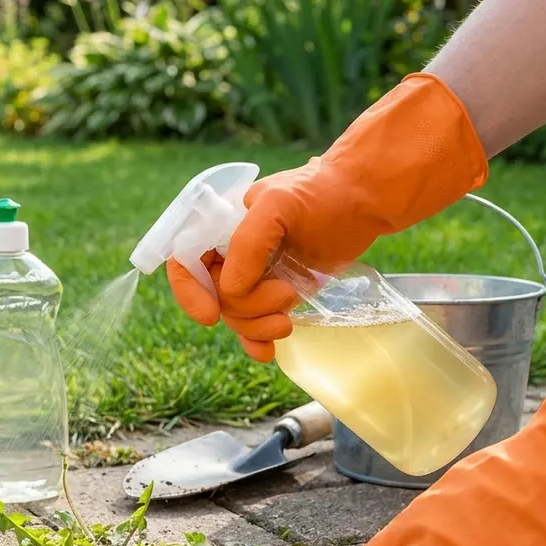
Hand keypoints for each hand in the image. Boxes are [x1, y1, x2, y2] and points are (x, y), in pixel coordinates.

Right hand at [168, 73, 488, 359]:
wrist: (363, 202)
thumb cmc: (321, 193)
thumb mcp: (279, 205)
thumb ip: (247, 243)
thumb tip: (227, 289)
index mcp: (218, 225)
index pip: (183, 260)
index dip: (189, 290)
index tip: (210, 315)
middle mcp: (230, 251)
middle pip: (213, 296)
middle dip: (244, 308)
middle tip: (284, 296)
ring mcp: (253, 275)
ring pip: (234, 314)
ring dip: (256, 325)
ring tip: (288, 319)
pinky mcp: (274, 293)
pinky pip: (253, 324)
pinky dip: (256, 340)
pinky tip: (267, 351)